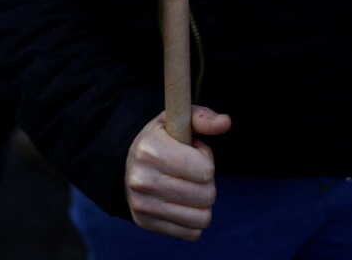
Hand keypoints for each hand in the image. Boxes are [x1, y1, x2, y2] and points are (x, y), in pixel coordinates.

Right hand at [125, 106, 231, 241]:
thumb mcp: (177, 120)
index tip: (194, 152)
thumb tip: (225, 122)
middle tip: (191, 171)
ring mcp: (142, 205)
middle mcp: (143, 180)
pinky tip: (181, 203)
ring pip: (202, 217)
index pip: (205, 170)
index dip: (206, 159)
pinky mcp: (145, 223)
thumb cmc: (162, 139)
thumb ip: (203, 118)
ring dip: (202, 202)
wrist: (126, 164)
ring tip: (187, 186)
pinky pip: (192, 233)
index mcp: (151, 150)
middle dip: (206, 182)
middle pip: (206, 195)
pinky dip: (193, 219)